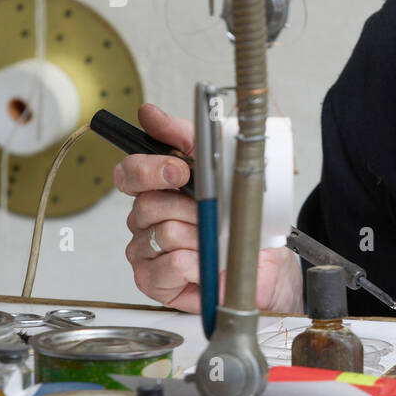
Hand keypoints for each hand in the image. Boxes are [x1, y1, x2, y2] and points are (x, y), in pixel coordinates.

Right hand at [115, 103, 300, 313]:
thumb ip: (184, 137)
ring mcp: (146, 251)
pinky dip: (197, 263)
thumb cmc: (240, 220)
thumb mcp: (221, 168)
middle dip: (190, 208)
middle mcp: (145, 220)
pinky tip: (207, 263)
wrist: (266, 261)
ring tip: (214, 240)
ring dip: (199, 236)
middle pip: (148, 204)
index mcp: (155, 190)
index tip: (181, 170)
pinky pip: (170, 266)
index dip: (151, 170)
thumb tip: (149, 113)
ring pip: (164, 233)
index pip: (129, 173)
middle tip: (212, 214)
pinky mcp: (153, 281)